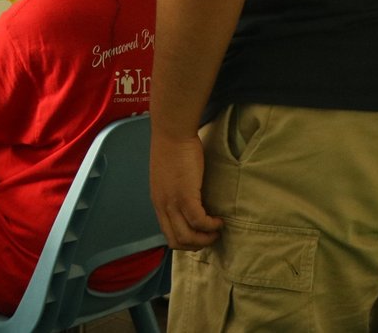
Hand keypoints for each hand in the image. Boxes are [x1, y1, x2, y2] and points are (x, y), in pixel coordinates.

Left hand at [150, 128, 222, 249]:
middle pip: (176, 241)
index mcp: (158, 202)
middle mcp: (162, 206)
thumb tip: (189, 202)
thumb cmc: (173, 148)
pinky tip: (219, 220)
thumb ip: (175, 192)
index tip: (201, 236)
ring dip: (205, 239)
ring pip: (187, 237)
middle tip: (211, 236)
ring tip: (217, 230)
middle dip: (196, 245)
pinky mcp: (185, 195)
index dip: (186, 241)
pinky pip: (199, 221)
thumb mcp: (169, 177)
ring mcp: (172, 202)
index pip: (168, 234)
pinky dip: (211, 226)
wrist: (172, 132)